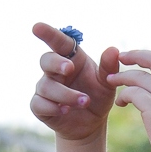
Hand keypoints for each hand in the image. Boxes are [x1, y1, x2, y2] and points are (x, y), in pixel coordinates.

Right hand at [30, 23, 120, 142]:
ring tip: (85, 101)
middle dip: (56, 63)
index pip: (59, 42)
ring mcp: (45, 88)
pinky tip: (66, 110)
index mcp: (71, 59)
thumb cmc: (97, 97)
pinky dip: (53, 107)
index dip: (48, 34)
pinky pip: (39, 103)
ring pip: (46, 86)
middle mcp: (55, 71)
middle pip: (46, 60)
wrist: (91, 124)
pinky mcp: (40, 106)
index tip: (37, 27)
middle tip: (69, 68)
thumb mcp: (107, 83)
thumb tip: (113, 49)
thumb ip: (109, 67)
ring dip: (65, 94)